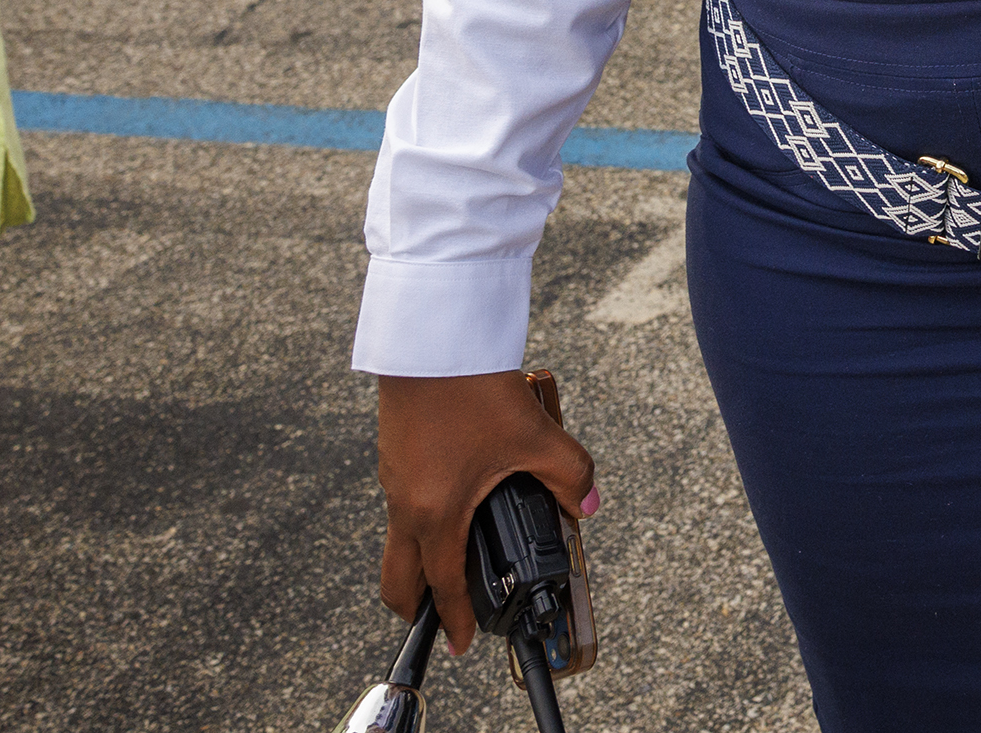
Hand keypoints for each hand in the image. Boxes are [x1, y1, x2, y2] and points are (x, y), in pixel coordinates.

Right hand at [376, 373, 596, 657]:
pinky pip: (403, 503)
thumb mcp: (535, 435)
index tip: (462, 643)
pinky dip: (423, 519)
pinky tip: (458, 498)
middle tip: (443, 616)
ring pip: (399, 538)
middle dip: (418, 606)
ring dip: (423, 557)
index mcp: (436, 513)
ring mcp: (394, 478)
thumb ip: (570, 475)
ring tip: (460, 555)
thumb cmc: (473, 387)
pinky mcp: (394, 453)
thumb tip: (586, 504)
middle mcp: (405, 503)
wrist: (431, 337)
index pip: (443, 586)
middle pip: (398, 577)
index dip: (457, 619)